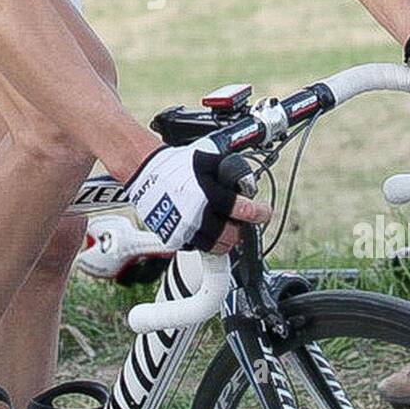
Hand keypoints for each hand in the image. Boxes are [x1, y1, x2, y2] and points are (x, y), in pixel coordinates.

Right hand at [127, 141, 270, 255]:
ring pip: (216, 247)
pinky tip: (203, 228)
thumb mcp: (207, 161)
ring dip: (225, 240)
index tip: (263, 213)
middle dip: (239, 229)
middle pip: (232, 236)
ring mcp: (185, 229)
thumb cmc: (176, 166)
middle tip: (238, 221)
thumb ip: (230, 172)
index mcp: (209, 195)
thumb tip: (247, 184)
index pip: (243, 210)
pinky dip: (204, 241)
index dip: (259, 213)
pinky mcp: (174, 238)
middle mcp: (198, 215)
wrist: (146, 173)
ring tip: (224, 228)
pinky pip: (196, 247)